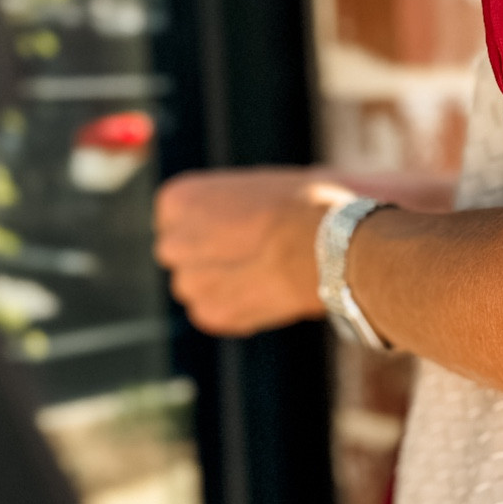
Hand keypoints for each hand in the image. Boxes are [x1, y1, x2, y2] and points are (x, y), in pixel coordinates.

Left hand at [154, 168, 349, 336]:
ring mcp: (189, 284)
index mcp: (177, 200)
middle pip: (182, 255)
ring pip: (198, 286)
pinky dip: (238, 307)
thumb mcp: (257, 187)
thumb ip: (227, 206)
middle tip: (250, 253)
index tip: (237, 227)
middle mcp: (171, 242)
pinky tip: (268, 292)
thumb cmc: (303, 205)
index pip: (175, 217)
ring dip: (223, 284)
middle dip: (209, 257)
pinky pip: (217, 313)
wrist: (331, 245)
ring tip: (265, 273)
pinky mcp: (212, 315)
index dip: (209, 225)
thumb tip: (233, 219)